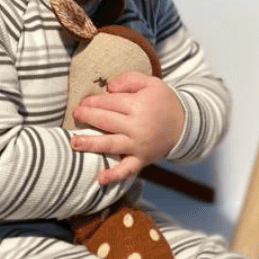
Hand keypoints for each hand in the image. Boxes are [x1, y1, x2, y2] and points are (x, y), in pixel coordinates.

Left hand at [70, 71, 184, 184]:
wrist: (185, 125)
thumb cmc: (163, 102)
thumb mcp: (150, 82)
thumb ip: (128, 79)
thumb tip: (109, 88)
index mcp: (138, 106)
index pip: (109, 102)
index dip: (93, 101)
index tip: (83, 102)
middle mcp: (137, 127)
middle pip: (105, 121)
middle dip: (87, 116)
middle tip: (75, 114)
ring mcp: (138, 145)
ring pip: (110, 144)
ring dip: (90, 143)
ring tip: (74, 142)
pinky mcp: (142, 159)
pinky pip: (126, 169)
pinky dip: (114, 175)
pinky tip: (100, 179)